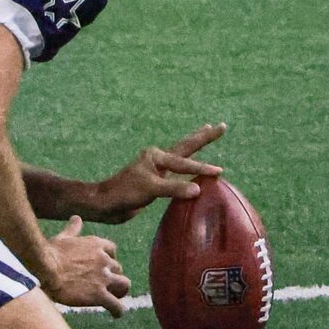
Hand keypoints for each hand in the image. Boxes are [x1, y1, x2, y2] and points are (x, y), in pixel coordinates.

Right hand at [43, 216, 131, 315]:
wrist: (46, 269)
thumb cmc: (52, 252)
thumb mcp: (65, 237)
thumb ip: (74, 229)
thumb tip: (76, 219)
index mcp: (96, 245)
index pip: (113, 249)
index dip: (109, 258)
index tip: (103, 265)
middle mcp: (104, 260)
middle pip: (118, 268)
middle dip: (112, 276)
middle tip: (105, 285)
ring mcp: (103, 277)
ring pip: (124, 285)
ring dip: (120, 291)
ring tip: (115, 298)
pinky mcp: (99, 295)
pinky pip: (116, 305)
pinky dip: (118, 310)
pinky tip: (115, 314)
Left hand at [87, 123, 226, 223]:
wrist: (106, 203)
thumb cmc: (124, 193)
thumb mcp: (149, 189)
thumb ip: (173, 188)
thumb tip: (199, 189)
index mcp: (156, 157)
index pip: (184, 163)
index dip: (202, 168)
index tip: (219, 172)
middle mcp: (158, 159)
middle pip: (186, 146)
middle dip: (204, 136)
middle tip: (222, 125)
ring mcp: (157, 169)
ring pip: (182, 156)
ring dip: (196, 145)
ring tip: (207, 130)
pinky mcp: (156, 182)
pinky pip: (178, 172)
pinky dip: (189, 168)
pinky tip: (193, 169)